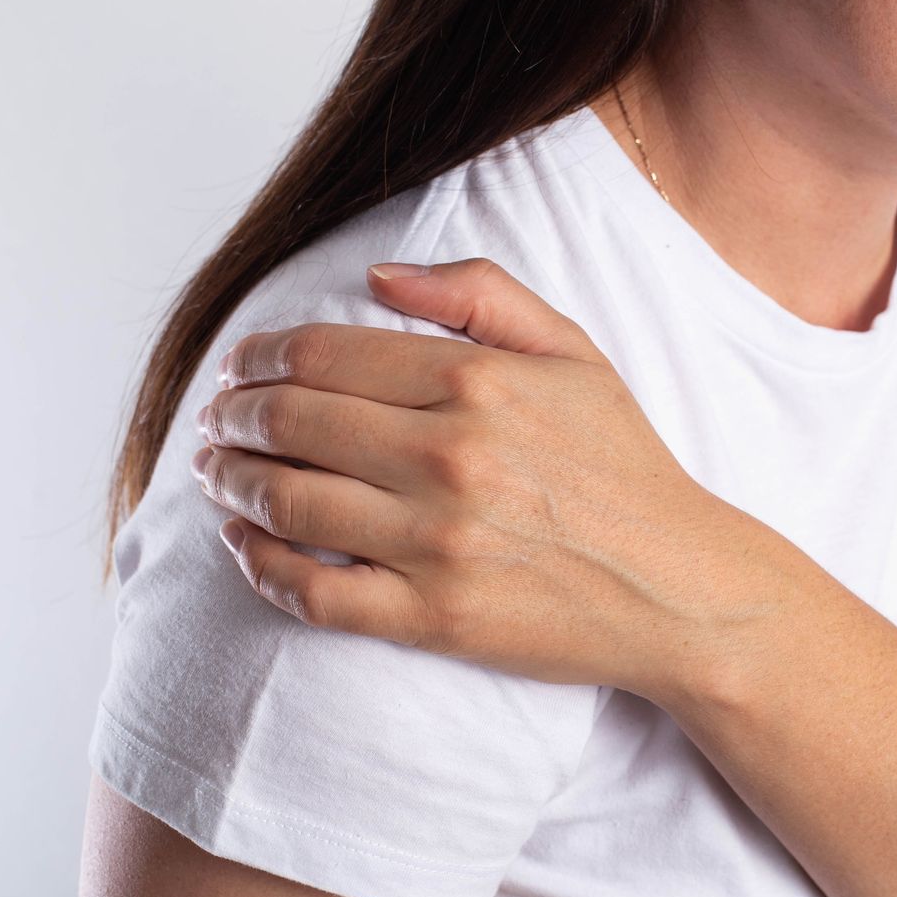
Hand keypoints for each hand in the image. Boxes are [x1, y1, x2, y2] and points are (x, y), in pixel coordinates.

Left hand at [190, 257, 764, 701]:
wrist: (679, 588)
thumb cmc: (625, 470)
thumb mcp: (574, 353)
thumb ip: (480, 295)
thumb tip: (379, 279)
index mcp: (477, 383)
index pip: (323, 355)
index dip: (260, 357)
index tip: (241, 366)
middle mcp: (448, 458)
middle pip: (290, 423)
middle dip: (233, 417)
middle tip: (217, 422)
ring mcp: (435, 543)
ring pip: (286, 504)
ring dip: (231, 484)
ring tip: (218, 474)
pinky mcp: (431, 617)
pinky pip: (312, 592)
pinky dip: (260, 567)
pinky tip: (245, 546)